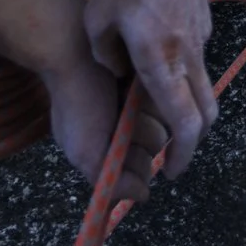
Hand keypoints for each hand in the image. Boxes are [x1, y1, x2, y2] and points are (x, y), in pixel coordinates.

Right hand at [39, 51, 169, 205]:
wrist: (77, 49)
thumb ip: (112, 182)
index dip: (133, 169)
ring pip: (162, 129)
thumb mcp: (84, 151)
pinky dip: (155, 99)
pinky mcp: (151, 88)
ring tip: (128, 99)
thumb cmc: (78, 103)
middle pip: (151, 153)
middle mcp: (123, 133)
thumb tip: (143, 195)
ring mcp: (138, 109)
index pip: (135, 177)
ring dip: (148, 117)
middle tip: (120, 119)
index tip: (120, 150)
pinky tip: (137, 86)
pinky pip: (168, 105)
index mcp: (105, 152)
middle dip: (140, 139)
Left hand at [82, 0, 218, 180]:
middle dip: (191, 143)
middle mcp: (188, 55)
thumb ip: (106, 56)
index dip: (181, 155)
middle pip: (205, 115)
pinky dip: (182, 77)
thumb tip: (120, 74)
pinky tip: (156, 59)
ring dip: (185, 108)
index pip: (184, 123)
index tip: (170, 171)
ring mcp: (201, 39)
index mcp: (161, 60)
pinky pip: (196, 62)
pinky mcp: (203, 24)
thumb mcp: (97, 18)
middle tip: (170, 154)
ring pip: (202, 89)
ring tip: (153, 107)